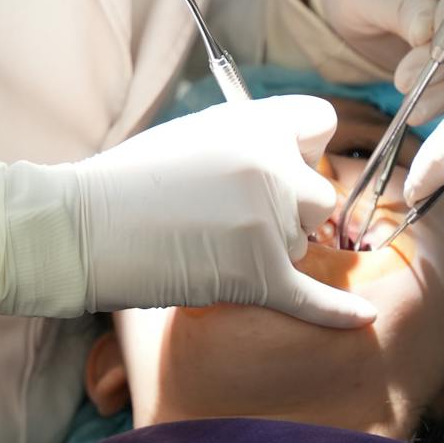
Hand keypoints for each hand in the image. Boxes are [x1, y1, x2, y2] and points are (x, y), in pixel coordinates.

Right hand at [74, 97, 375, 326]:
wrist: (81, 229)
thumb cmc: (125, 183)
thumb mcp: (191, 135)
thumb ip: (245, 140)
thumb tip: (285, 154)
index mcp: (255, 123)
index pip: (321, 124)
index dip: (304, 145)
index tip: (283, 161)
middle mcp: (272, 166)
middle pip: (321, 195)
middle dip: (292, 209)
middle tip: (239, 219)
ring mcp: (269, 221)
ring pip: (303, 243)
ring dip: (273, 250)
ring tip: (214, 247)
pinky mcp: (259, 274)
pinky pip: (314, 299)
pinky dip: (337, 313)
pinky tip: (362, 318)